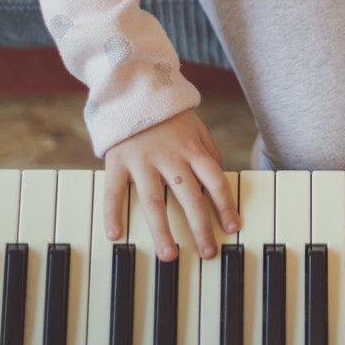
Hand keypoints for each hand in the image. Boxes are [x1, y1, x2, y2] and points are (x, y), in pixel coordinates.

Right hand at [103, 108, 238, 261]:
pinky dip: (112, 213)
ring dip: (162, 230)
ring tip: (169, 255)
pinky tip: (115, 235)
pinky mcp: (118, 161)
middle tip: (207, 253)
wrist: (133, 88)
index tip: (232, 228)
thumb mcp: (196, 127)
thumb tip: (221, 178)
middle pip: (189, 198)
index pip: (215, 181)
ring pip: (154, 201)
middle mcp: (170, 158)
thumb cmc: (168, 114)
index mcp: (192, 150)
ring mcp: (142, 161)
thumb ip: (208, 151)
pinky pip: (114, 191)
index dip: (225, 206)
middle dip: (200, 227)